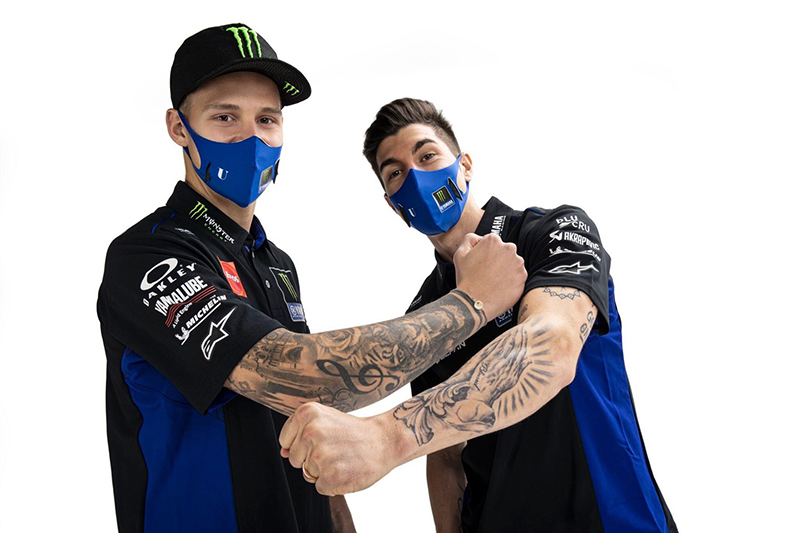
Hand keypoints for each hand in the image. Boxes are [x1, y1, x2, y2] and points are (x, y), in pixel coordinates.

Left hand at [279, 402, 400, 495]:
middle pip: (295, 460)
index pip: (286, 441)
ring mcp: (320, 454)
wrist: (384, 440)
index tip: (323, 439)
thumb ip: (300, 434)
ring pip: (308, 474)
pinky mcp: (330, 476)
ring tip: (342, 457)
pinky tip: (347, 469)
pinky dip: (333, 483)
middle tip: (336, 448)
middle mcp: (311, 432)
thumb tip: (283, 454)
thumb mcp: (325, 420)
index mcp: (307, 413)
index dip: (304, 445)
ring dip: (324, 471)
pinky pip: (320, 487)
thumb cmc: (353, 431)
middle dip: (312, 459)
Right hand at [453, 233, 525, 319]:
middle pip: (504, 251)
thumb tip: (478, 238)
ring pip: (512, 263)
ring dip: (505, 269)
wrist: (475, 302)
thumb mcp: (460, 254)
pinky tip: (499, 286)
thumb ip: (469, 239)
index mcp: (493, 241)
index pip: (492, 242)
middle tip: (487, 272)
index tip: (482, 262)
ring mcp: (518, 263)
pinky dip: (510, 280)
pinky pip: (517, 276)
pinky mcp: (523, 277)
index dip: (485, 252)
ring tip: (493, 280)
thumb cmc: (467, 280)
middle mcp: (508, 249)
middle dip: (497, 259)